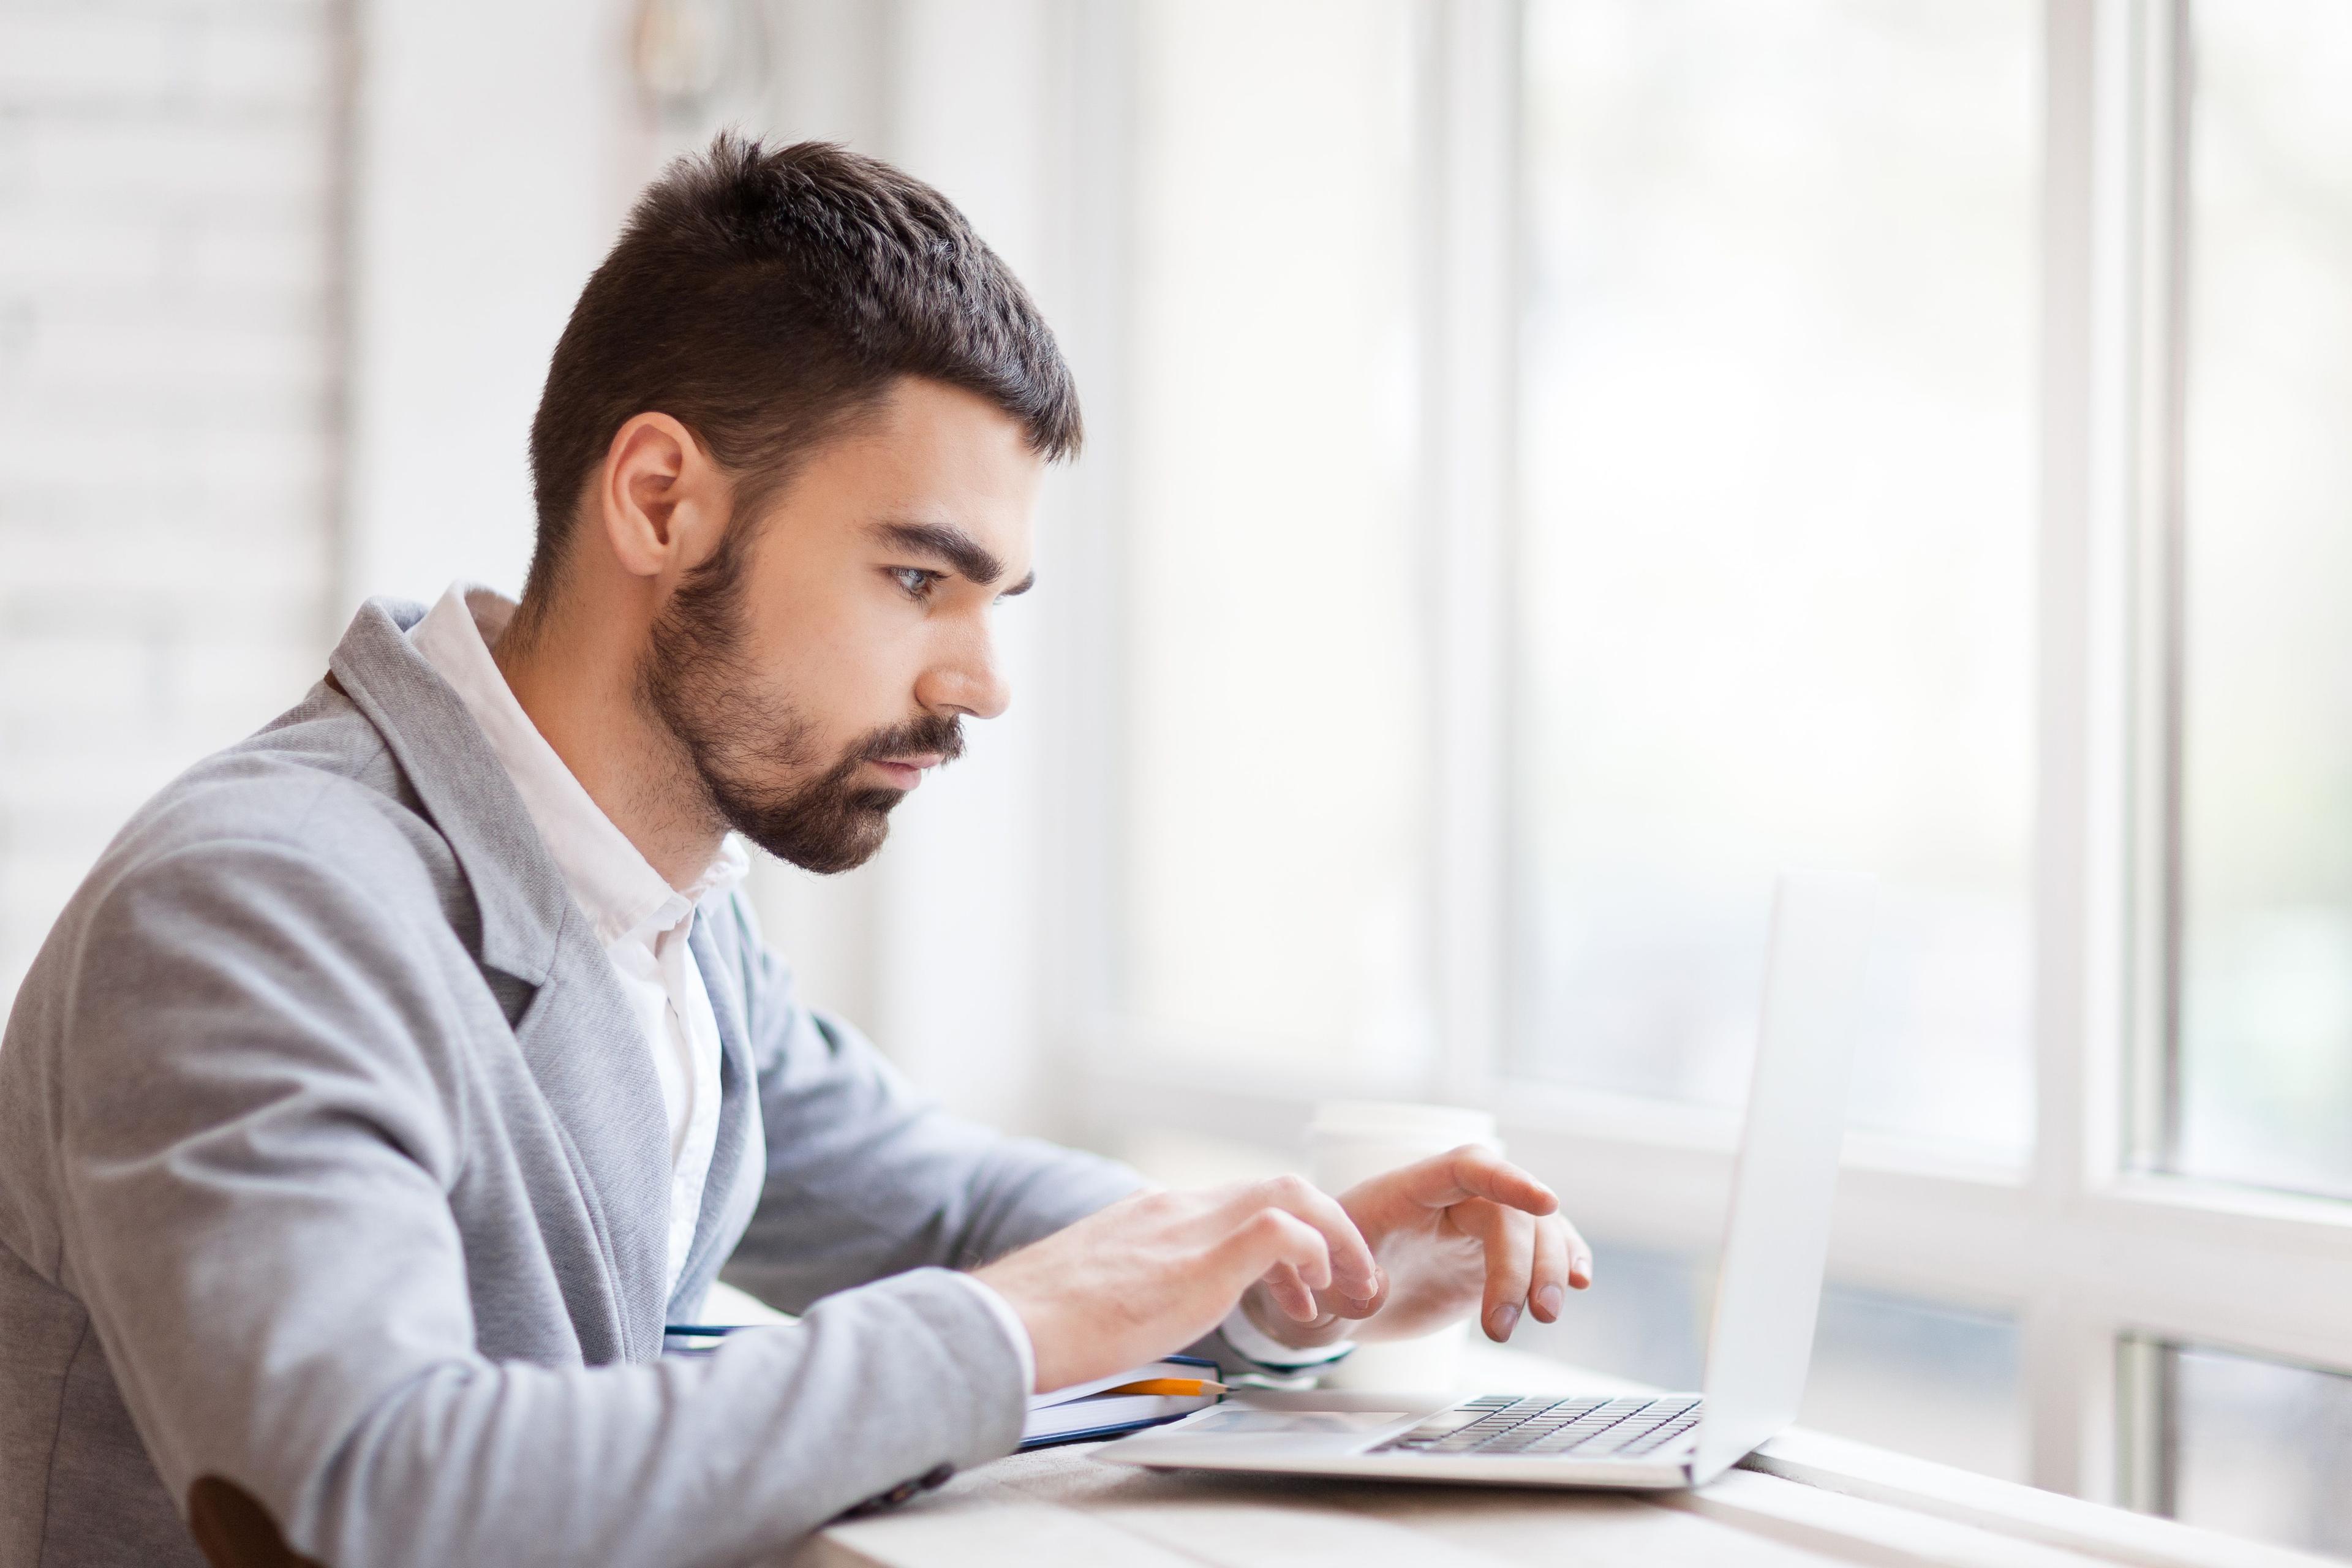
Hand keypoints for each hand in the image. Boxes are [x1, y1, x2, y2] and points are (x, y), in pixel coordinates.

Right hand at [971, 1177, 1380, 1392]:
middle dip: (1328, 1228)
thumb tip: (1141, 1315)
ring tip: (1351, 1290)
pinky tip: (1315, 1293)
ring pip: (1287, 1195)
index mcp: (1150, 1214)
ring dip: (1334, 1239)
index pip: (1238, 1201)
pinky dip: (1311, 1252)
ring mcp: (1185, 1228)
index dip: (1286, 1236)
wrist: (1005, 1327)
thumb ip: (1132, 1285)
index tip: (1302, 1283)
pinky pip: (1278, 1230)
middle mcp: (1173, 1208)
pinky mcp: (1197, 1262)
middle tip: (1350, 1281)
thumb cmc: (1038, 1326)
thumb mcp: (1096, 1292)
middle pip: (1275, 1187)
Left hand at [1238, 1145, 1589, 1350]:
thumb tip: (1377, 1289)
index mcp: (1405, 1191)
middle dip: (1526, 1263)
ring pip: (1535, 1229)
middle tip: (1520, 1320)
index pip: (1464, 1167)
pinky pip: (1540, 1247)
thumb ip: (1345, 1287)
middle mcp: (1448, 1201)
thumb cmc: (1324, 1282)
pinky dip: (1564, 1260)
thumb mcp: (1321, 1287)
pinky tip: (1578, 1281)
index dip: (1507, 1180)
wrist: (1336, 1300)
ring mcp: (1474, 1227)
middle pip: (1508, 1210)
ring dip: (1549, 1269)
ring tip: (1543, 1317)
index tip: (1546, 1202)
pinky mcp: (1491, 1257)